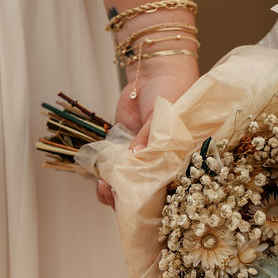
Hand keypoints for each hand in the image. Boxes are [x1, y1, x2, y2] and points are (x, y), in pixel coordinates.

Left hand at [96, 54, 199, 208]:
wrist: (157, 72)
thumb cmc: (173, 91)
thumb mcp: (165, 116)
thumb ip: (150, 137)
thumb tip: (135, 156)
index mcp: (180, 161)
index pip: (169, 190)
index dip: (154, 201)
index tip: (140, 206)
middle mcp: (161, 164)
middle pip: (146, 192)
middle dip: (129, 200)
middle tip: (116, 196)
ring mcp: (141, 158)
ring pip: (127, 186)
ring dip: (114, 191)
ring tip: (105, 188)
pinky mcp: (123, 149)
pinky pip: (113, 170)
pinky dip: (104, 177)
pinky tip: (98, 178)